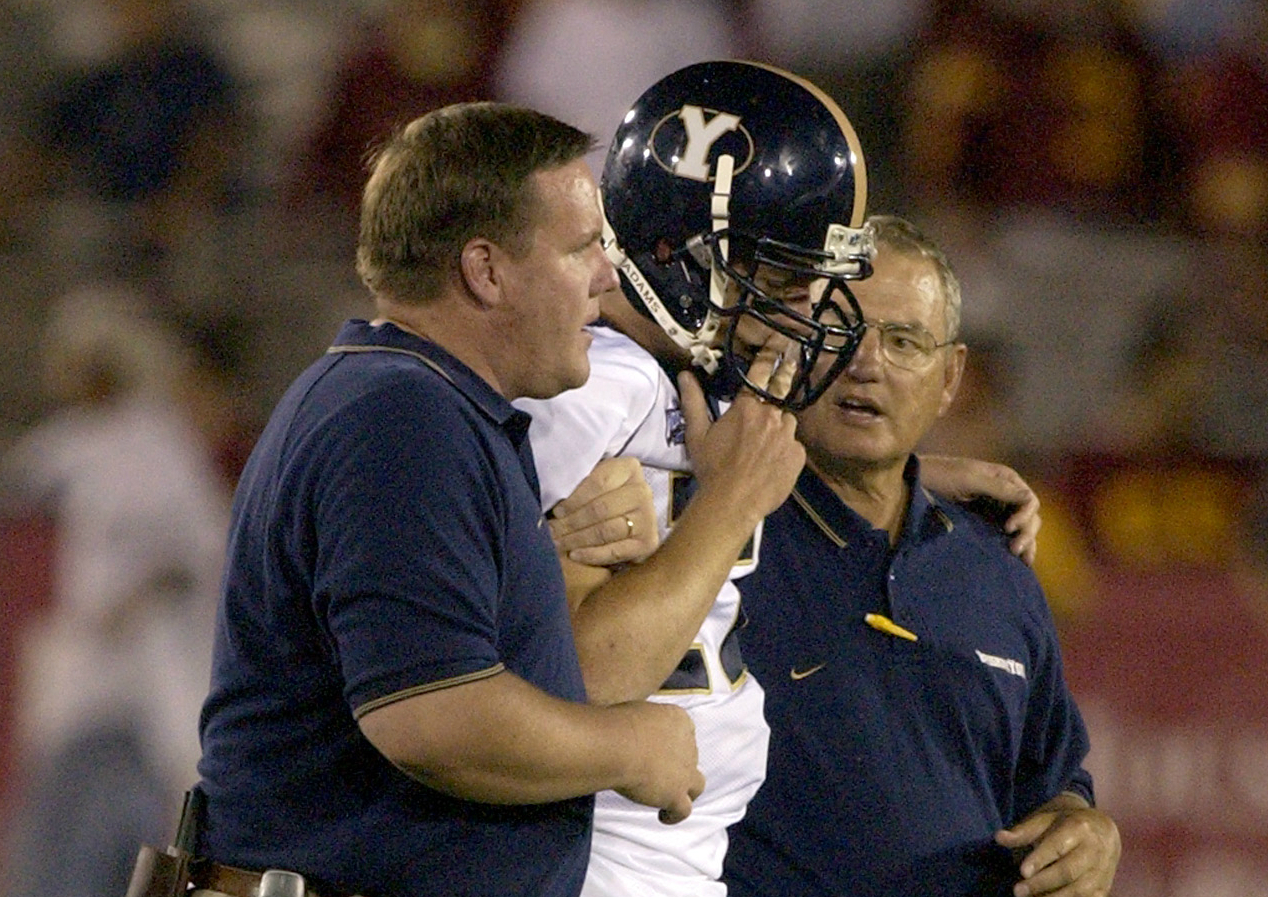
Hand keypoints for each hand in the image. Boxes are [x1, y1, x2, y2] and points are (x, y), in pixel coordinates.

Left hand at [549, 457, 657, 565]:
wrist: (629, 518)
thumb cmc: (603, 496)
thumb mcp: (593, 482)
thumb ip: (577, 487)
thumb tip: (551, 502)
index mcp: (629, 469)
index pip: (598, 483)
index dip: (574, 499)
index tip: (556, 511)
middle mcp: (642, 491)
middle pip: (600, 509)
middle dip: (571, 522)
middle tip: (551, 531)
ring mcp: (648, 518)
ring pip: (606, 530)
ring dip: (577, 539)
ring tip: (558, 543)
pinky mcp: (648, 542)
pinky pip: (615, 551)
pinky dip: (592, 554)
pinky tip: (574, 555)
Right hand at [612, 701, 704, 824]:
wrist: (617, 745)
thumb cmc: (617, 724)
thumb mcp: (634, 711)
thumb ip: (644, 721)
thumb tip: (631, 727)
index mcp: (679, 720)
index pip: (686, 732)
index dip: (674, 743)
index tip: (659, 749)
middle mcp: (688, 744)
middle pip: (689, 758)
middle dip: (676, 765)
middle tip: (656, 772)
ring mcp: (685, 772)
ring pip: (697, 785)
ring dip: (685, 790)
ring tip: (671, 796)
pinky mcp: (676, 794)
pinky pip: (683, 810)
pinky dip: (674, 814)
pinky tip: (663, 816)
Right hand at [677, 338, 804, 528]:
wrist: (732, 502)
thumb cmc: (711, 467)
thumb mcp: (697, 434)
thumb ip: (693, 401)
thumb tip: (685, 374)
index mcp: (747, 407)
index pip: (761, 373)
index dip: (770, 356)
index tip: (781, 341)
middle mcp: (771, 416)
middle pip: (778, 397)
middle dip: (779, 388)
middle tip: (778, 387)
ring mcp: (788, 436)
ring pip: (787, 423)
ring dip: (778, 429)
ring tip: (762, 448)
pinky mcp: (798, 456)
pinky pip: (794, 446)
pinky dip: (785, 451)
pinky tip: (770, 465)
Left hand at [918, 454, 1040, 564]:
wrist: (914, 483)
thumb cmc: (940, 475)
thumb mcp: (969, 479)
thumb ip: (999, 488)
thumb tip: (1030, 500)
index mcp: (1005, 479)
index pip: (1029, 501)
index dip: (1025, 516)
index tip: (1008, 528)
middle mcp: (1005, 494)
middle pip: (1029, 517)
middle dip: (1027, 533)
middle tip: (1014, 550)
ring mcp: (995, 510)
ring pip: (1021, 529)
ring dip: (1025, 543)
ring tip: (1021, 560)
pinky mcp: (984, 523)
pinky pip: (1004, 535)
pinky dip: (1012, 545)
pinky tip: (1016, 561)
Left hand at [995, 799, 1120, 896]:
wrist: (1103, 829)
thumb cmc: (1066, 822)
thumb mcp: (1045, 819)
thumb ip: (1023, 831)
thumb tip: (999, 837)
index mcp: (1079, 827)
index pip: (1057, 846)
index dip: (1040, 859)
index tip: (1022, 871)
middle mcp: (1095, 850)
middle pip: (1068, 872)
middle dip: (1042, 883)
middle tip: (1017, 891)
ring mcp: (1102, 872)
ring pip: (1079, 892)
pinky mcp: (1104, 889)